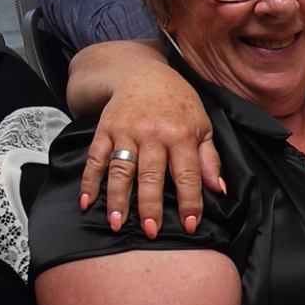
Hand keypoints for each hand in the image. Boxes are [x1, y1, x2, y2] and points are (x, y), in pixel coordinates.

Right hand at [80, 62, 222, 236]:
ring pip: (121, 169)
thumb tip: (219, 189)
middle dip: (150, 206)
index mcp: (182, 135)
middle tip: (151, 232)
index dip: (190, 201)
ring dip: (117, 199)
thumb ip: (210, 159)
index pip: (187, 174)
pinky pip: (95, 158)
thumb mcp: (203, 125)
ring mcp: (126, 132)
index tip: (190, 225)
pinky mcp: (105, 130)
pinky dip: (88, 180)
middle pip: (151, 175)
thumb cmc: (178, 104)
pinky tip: (86, 201)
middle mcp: (153, 134)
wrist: (143, 73)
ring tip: (117, 224)